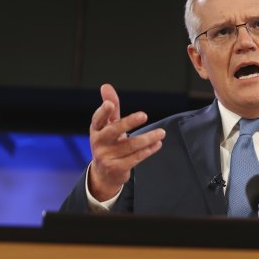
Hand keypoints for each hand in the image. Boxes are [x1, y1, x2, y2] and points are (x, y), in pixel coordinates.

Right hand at [88, 83, 164, 200]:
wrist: (104, 173)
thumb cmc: (109, 143)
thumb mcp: (108, 125)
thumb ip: (111, 106)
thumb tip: (106, 85)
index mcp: (96, 129)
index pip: (98, 119)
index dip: (103, 111)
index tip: (110, 104)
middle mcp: (99, 142)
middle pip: (114, 131)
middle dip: (129, 122)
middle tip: (144, 115)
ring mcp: (106, 156)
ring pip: (130, 145)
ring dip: (148, 138)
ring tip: (161, 133)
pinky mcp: (116, 168)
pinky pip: (135, 158)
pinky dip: (148, 150)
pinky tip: (157, 144)